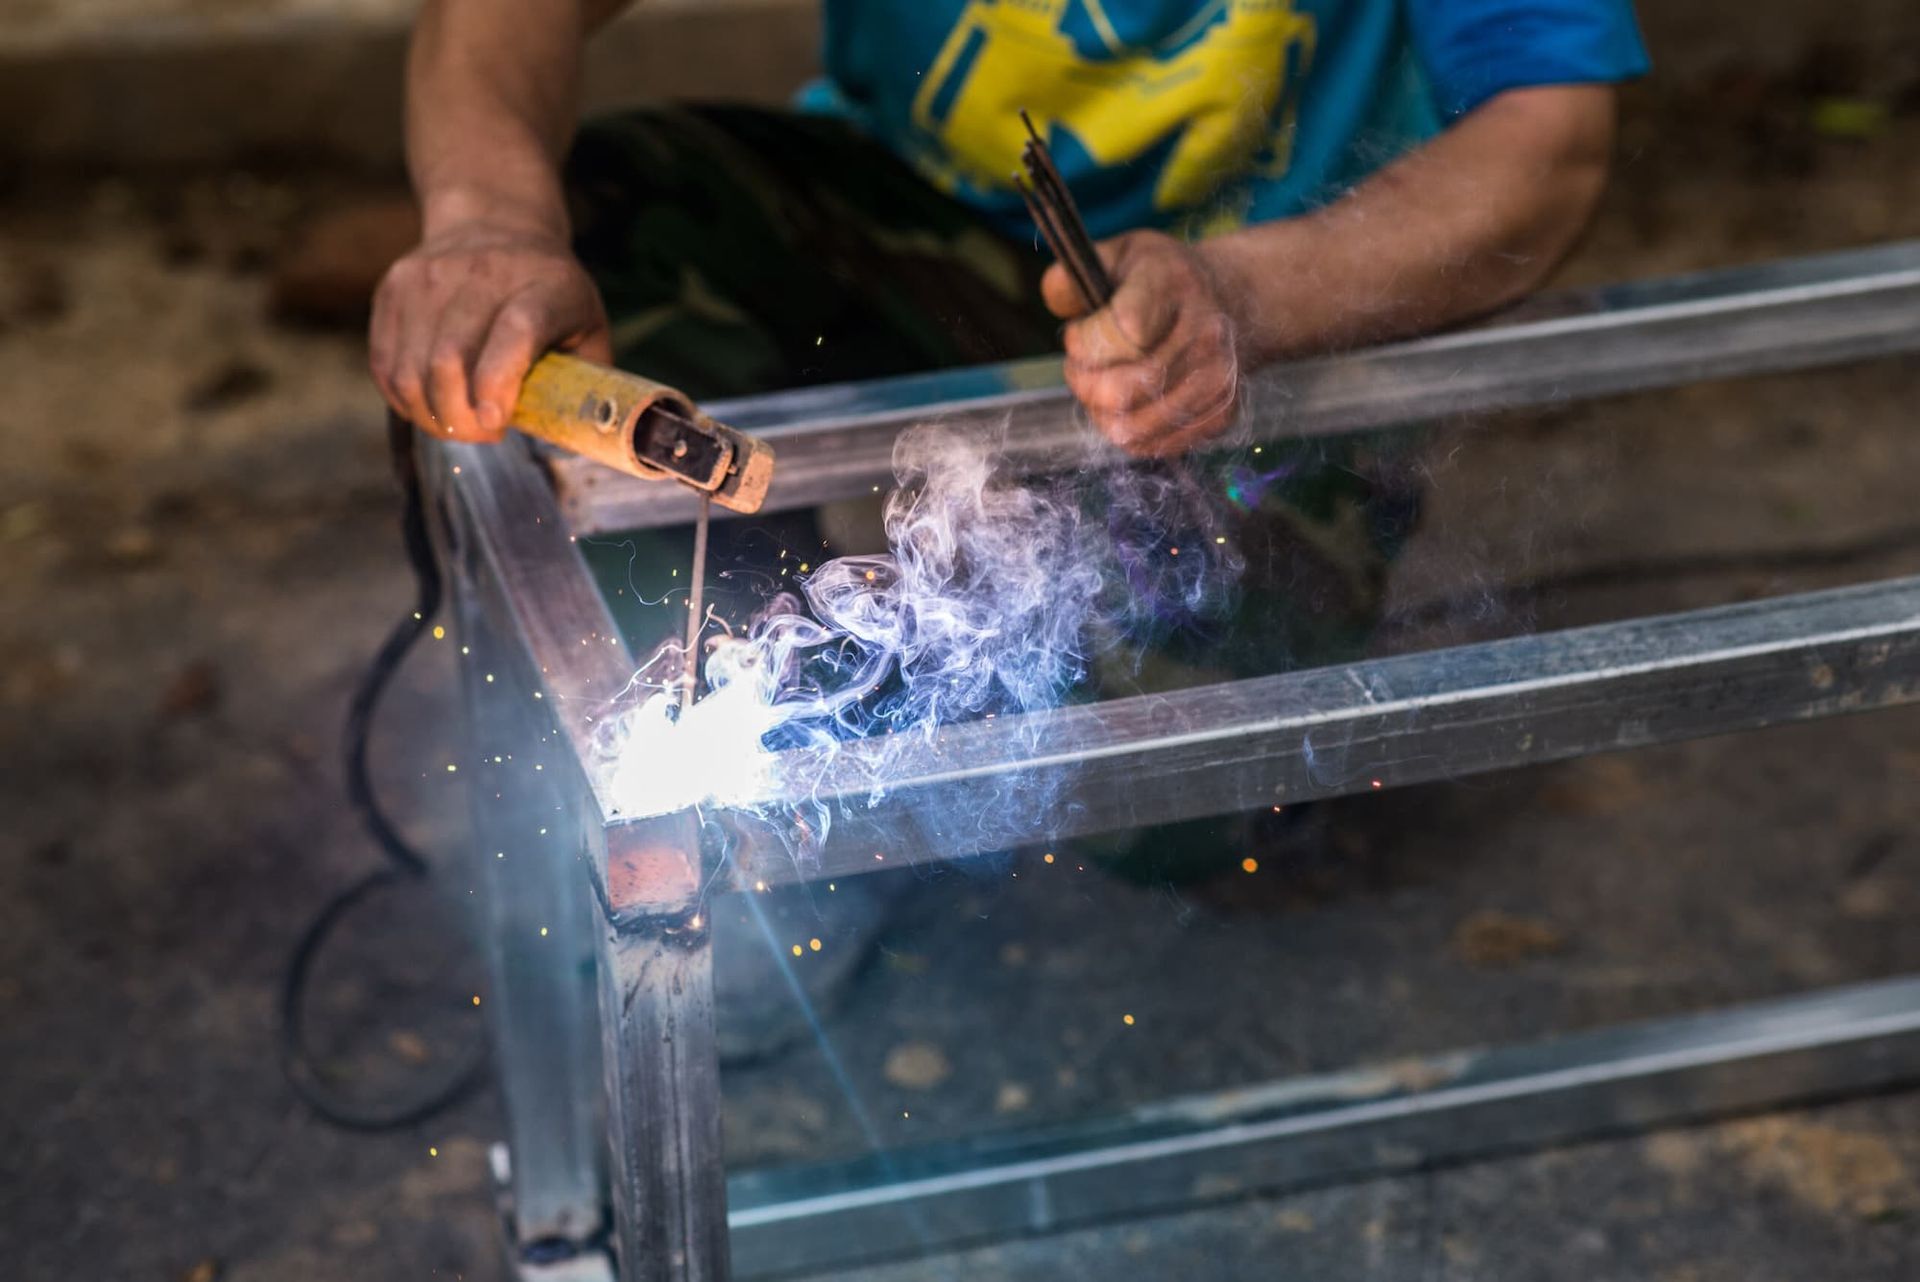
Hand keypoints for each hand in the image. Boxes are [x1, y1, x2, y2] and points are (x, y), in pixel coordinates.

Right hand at [369, 220, 610, 441]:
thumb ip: (585, 381)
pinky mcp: (395, 288)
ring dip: (431, 416)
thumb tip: (580, 437)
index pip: (515, 331)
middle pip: (450, 361)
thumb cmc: (549, 295)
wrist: (495, 225)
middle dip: (461, 420)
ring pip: (410, 371)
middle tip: (483, 433)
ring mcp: (429, 277)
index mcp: (546, 285)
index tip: (493, 423)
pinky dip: (404, 399)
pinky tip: (431, 404)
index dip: (498, 382)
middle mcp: (483, 273)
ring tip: (458, 424)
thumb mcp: (588, 328)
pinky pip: (385, 365)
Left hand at [1041, 230, 1242, 456]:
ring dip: (1100, 411)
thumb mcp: (1118, 256)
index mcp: (1173, 283)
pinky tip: (1130, 402)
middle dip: (1082, 381)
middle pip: (1119, 390)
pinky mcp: (1221, 414)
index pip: (1124, 330)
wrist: (1237, 300)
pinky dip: (1128, 431)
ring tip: (1103, 382)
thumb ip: (1072, 276)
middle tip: (1081, 364)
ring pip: (1130, 427)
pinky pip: (1152, 445)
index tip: (1078, 332)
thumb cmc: (1162, 280)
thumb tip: (1056, 300)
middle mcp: (1204, 332)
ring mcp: (1217, 378)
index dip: (1084, 341)